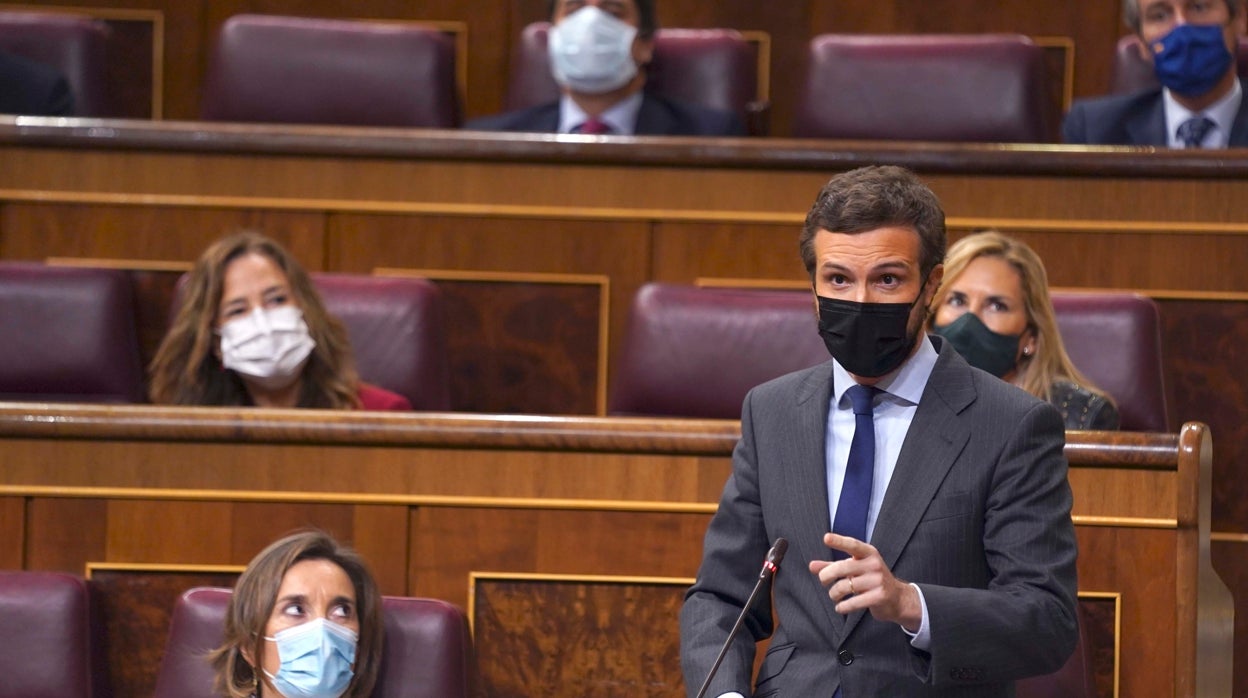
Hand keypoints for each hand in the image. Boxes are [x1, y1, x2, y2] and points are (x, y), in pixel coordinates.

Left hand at [807, 532, 921, 631]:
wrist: (898, 599)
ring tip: (834, 596)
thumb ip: (833, 566)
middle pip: (842, 567)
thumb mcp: (855, 569)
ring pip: (844, 586)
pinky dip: (842, 606)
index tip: (826, 538)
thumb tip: (812, 566)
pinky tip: (840, 607)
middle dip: (826, 576)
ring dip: (834, 594)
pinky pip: (853, 602)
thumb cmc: (871, 580)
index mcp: (869, 553)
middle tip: (823, 581)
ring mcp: (878, 580)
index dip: (839, 541)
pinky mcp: (879, 597)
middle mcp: (874, 564)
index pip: (852, 545)